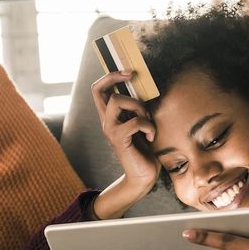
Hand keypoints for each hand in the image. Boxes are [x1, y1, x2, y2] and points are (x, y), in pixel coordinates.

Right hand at [91, 70, 159, 195]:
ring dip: (139, 108)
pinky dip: (148, 126)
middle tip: (145, 111)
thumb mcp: (141, 123)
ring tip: (148, 123)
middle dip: (128, 92)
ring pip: (117, 101)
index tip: (129, 72)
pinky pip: (134, 122)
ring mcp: (110, 130)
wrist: (144, 176)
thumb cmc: (145, 150)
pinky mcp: (119, 140)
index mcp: (110, 116)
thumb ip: (137, 109)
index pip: (98, 89)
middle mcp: (106, 122)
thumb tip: (144, 88)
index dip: (110, 76)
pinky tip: (151, 137)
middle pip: (103, 91)